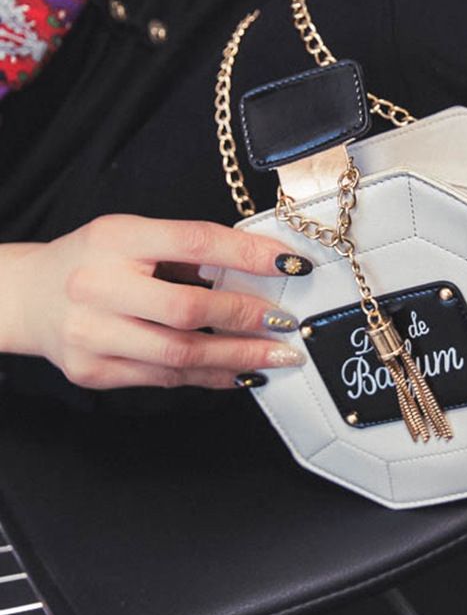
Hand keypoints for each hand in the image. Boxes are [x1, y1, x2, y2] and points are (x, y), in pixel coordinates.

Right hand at [0, 214, 312, 389]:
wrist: (27, 297)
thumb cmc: (94, 260)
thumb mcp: (133, 236)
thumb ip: (187, 250)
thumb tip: (260, 269)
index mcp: (115, 238)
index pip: (194, 242)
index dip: (248, 254)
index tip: (291, 264)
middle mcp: (98, 286)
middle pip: (187, 309)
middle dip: (246, 318)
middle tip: (287, 323)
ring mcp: (91, 335)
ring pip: (180, 354)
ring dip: (238, 357)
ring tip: (278, 357)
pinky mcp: (93, 371)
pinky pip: (166, 379)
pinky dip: (211, 376)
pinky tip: (242, 372)